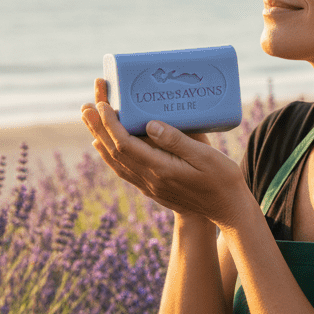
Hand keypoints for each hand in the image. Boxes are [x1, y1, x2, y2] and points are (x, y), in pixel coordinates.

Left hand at [81, 79, 252, 227]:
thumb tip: (150, 124)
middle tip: (86, 105)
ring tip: (90, 119)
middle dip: (99, 127)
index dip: (111, 123)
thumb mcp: (205, 156)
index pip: (125, 145)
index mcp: (161, 169)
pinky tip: (103, 145)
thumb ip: (177, 140)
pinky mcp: (153, 187)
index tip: (103, 104)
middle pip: (114, 151)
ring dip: (100, 139)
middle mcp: (150, 179)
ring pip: (115, 161)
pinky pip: (123, 170)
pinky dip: (109, 155)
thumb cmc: (222, 180)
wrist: (226, 210)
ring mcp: (150, 185)